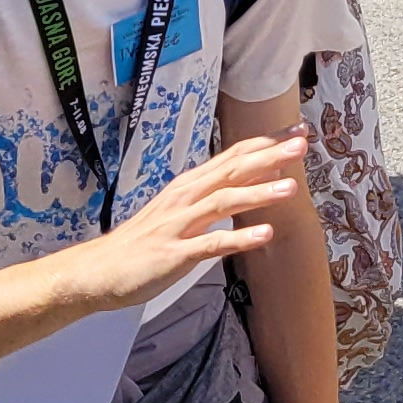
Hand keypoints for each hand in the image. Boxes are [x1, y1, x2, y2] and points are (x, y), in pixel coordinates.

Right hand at [77, 134, 311, 314]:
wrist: (100, 269)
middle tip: (302, 144)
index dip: (265, 143)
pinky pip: (212, 245)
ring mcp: (180, 224)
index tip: (297, 132)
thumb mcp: (180, 210)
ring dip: (258, 193)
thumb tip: (249, 180)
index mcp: (190, 185)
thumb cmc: (145, 241)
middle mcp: (186, 197)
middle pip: (232, 170)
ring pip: (224, 202)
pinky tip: (265, 235)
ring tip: (291, 187)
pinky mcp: (175, 254)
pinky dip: (239, 239)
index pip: (233, 156)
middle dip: (269, 156)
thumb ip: (211, 195)